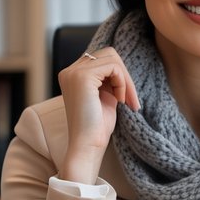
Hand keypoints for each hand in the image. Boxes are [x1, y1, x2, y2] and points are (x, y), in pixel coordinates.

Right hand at [57, 47, 140, 183]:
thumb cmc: (97, 126)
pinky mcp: (82, 77)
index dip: (119, 76)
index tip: (127, 99)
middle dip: (124, 75)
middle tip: (131, 100)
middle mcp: (69, 71)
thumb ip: (108, 79)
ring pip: (112, 59)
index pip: (102, 59)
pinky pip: (114, 67)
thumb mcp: (104, 96)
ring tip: (125, 101)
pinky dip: (123, 83)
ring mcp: (74, 72)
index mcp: (72, 75)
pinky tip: (120, 100)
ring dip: (125, 80)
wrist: (88, 145)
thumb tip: (121, 66)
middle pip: (108, 54)